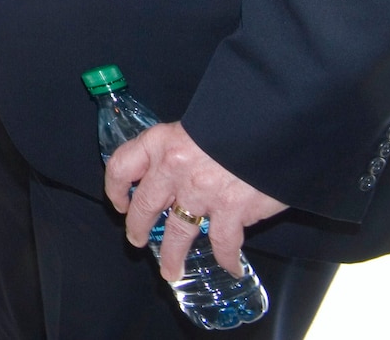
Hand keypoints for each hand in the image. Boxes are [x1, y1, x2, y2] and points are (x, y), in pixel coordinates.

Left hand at [104, 122, 287, 282]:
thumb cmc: (234, 120)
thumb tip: (175, 170)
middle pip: (144, 205)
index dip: (115, 189)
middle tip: (137, 240)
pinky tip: (229, 266)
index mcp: (161, 141)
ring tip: (171, 270)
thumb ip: (179, 147)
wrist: (274, 121)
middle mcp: (174, 167)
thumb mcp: (195, 125)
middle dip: (137, 228)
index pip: (121, 166)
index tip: (120, 204)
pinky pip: (222, 243)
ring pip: (177, 232)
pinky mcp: (232, 209)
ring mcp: (201, 191)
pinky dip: (226, 258)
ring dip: (172, 255)